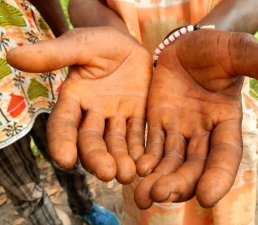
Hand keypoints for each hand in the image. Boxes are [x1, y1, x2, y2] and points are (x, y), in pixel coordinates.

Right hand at [7, 27, 151, 183]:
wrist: (127, 45)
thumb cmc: (100, 42)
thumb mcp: (78, 45)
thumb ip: (53, 54)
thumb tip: (12, 56)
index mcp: (74, 98)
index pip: (63, 124)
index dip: (62, 141)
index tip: (64, 160)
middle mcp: (93, 113)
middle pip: (91, 140)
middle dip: (97, 157)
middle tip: (107, 174)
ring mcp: (116, 116)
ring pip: (116, 142)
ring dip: (121, 159)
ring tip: (128, 175)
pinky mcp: (137, 115)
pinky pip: (138, 134)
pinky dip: (141, 148)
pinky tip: (145, 162)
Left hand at [134, 29, 257, 207]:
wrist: (187, 44)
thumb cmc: (216, 46)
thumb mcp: (239, 52)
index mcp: (226, 121)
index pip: (225, 154)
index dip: (218, 176)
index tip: (206, 197)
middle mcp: (203, 131)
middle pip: (193, 165)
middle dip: (179, 182)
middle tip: (160, 195)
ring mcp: (179, 128)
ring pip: (170, 160)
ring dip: (158, 179)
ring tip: (142, 196)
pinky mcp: (157, 121)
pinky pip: (151, 144)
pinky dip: (145, 158)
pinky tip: (136, 169)